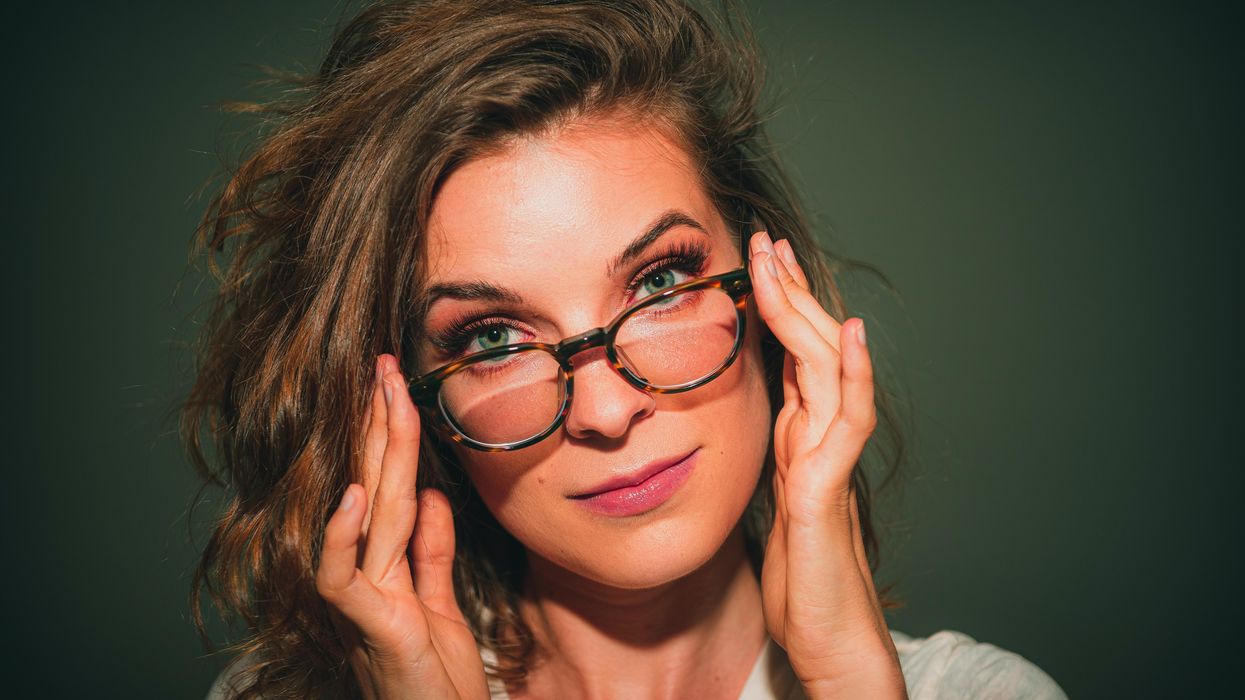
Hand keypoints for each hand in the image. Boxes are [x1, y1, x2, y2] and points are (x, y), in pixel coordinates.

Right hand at [315, 354, 488, 699]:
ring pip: (369, 515)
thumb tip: (433, 498)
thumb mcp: (438, 608)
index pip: (389, 488)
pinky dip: (345, 536)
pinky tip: (355, 494)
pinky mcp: (370, 628)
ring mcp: (363, 601)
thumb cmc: (433, 685)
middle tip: (383, 366)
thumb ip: (431, 555)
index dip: (393, 437)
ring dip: (375, 456)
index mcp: (384, 568)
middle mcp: (366, 577)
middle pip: (376, 487)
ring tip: (380, 399)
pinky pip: (346, 577)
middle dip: (381, 425)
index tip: (397, 385)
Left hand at [749, 233, 906, 698]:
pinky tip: (850, 337)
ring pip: (827, 371)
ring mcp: (829, 461)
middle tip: (765, 241)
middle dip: (788, 292)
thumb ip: (775, 460)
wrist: (831, 640)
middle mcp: (820, 440)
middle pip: (811, 349)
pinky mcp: (829, 491)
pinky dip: (851, 377)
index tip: (758, 263)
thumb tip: (767, 420)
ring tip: (785, 263)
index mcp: (801, 439)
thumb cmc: (801, 580)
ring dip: (806, 314)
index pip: (792, 357)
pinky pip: (846, 423)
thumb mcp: (773, 504)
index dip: (779, 309)